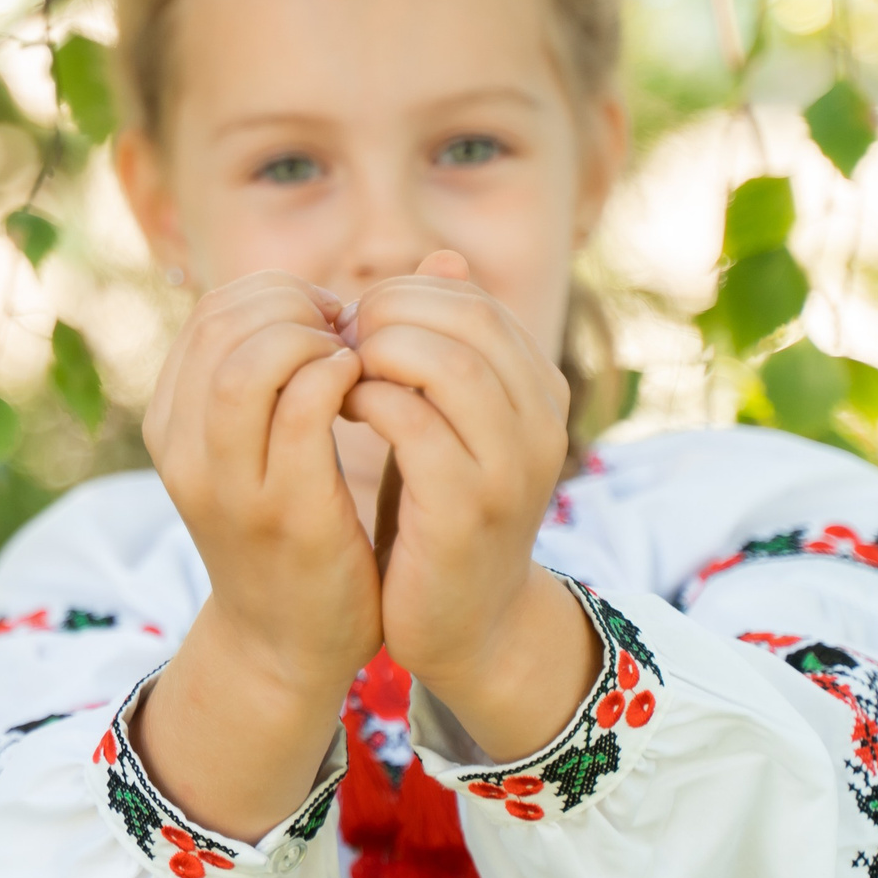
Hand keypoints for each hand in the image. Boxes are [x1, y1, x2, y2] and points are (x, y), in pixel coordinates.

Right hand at [132, 271, 376, 840]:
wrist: (286, 645)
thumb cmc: (285, 533)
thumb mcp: (257, 448)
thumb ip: (275, 376)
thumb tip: (329, 294)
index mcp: (173, 422)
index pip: (211, 313)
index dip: (278, 294)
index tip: (329, 319)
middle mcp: (183, 446)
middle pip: (223, 323)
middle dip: (297, 307)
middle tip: (349, 335)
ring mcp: (227, 482)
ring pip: (248, 362)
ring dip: (313, 342)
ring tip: (353, 360)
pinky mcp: (282, 513)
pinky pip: (303, 413)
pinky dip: (339, 382)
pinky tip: (367, 390)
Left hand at [340, 251, 596, 759]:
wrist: (463, 622)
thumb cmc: (441, 509)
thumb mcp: (452, 418)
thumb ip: (449, 344)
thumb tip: (442, 255)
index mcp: (539, 390)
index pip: (472, 300)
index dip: (401, 296)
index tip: (353, 323)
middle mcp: (540, 422)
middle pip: (465, 319)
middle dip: (387, 316)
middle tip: (337, 341)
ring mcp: (511, 468)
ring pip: (448, 365)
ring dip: (378, 355)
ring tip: (337, 372)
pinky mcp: (467, 512)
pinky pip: (415, 428)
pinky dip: (369, 405)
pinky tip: (339, 412)